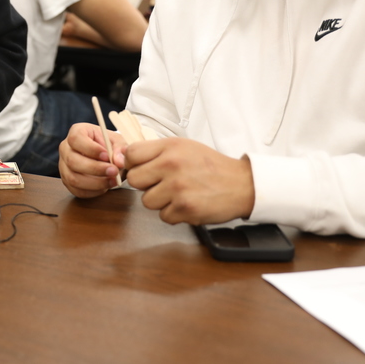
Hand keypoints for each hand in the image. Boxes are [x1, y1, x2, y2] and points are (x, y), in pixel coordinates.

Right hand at [59, 122, 125, 197]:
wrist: (104, 156)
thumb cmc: (107, 145)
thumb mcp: (116, 141)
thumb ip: (120, 148)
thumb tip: (119, 161)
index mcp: (76, 132)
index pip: (76, 139)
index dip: (90, 149)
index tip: (107, 155)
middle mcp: (66, 148)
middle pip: (72, 161)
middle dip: (95, 169)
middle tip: (114, 171)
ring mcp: (64, 166)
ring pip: (73, 178)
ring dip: (95, 183)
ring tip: (112, 181)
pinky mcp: (67, 181)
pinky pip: (76, 190)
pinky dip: (92, 191)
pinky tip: (105, 187)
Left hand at [123, 138, 254, 224]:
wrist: (242, 184)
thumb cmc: (210, 166)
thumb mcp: (184, 148)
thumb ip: (155, 152)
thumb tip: (123, 160)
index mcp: (170, 147)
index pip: (131, 153)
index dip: (132, 163)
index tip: (142, 169)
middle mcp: (171, 165)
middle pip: (134, 180)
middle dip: (145, 184)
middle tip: (162, 184)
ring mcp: (177, 188)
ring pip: (146, 201)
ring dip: (160, 201)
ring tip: (178, 194)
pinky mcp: (185, 208)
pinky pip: (163, 216)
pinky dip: (174, 214)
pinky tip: (187, 204)